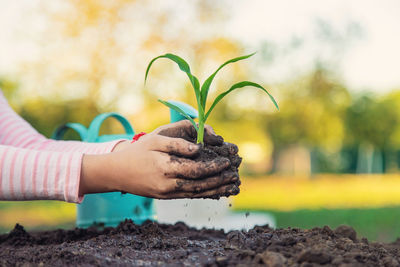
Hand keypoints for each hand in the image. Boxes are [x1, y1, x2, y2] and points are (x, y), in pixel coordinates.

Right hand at [80, 124, 238, 198]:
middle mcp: (168, 184)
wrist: (117, 172)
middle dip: (220, 180)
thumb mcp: (155, 139)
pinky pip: (189, 196)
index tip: (227, 161)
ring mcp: (167, 193)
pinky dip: (205, 194)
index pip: (195, 170)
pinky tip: (216, 192)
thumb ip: (177, 143)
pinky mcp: (167, 197)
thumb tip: (198, 148)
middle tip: (236, 176)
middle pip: (200, 185)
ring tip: (232, 187)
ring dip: (216, 191)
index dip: (213, 166)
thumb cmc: (138, 152)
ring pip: (197, 193)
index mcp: (166, 168)